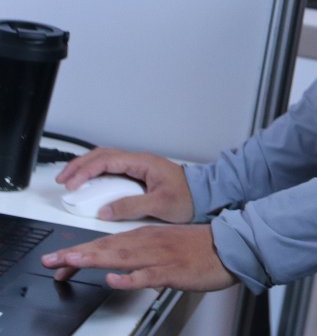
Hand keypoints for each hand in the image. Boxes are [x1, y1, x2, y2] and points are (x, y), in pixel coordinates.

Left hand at [41, 224, 233, 290]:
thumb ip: (141, 252)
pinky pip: (148, 276)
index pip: (107, 242)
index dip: (81, 251)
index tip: (59, 260)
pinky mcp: (173, 271)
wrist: (232, 246)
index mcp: (146, 236)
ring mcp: (160, 256)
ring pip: (122, 257)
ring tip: (73, 262)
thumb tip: (118, 264)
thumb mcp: (166, 244)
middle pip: (108, 248)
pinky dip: (129, 278)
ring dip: (95, 259)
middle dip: (78, 254)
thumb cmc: (201, 247)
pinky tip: (113, 280)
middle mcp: (149, 243)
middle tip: (52, 260)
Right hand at [56, 148, 194, 223]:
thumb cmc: (189, 197)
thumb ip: (132, 206)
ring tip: (70, 180)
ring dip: (86, 167)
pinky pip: (112, 169)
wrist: (205, 195)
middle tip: (63, 180)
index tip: (72, 184)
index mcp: (143, 163)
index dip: (85, 171)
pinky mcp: (138, 175)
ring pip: (105, 160)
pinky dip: (95, 173)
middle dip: (79, 165)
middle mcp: (139, 161)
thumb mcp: (160, 204)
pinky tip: (88, 183)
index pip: (106, 161)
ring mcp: (138, 167)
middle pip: (102, 155)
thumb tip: (105, 210)